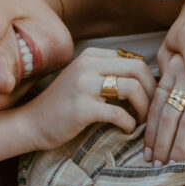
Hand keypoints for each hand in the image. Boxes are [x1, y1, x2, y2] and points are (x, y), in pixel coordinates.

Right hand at [23, 47, 156, 149]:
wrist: (32, 122)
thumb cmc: (63, 105)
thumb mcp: (84, 79)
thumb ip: (108, 73)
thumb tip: (146, 81)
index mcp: (91, 56)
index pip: (135, 60)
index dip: (149, 81)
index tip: (149, 99)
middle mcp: (88, 65)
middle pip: (138, 69)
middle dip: (152, 92)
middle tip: (151, 111)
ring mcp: (84, 85)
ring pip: (132, 88)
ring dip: (144, 109)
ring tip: (140, 121)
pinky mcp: (82, 108)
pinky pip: (119, 113)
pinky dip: (130, 124)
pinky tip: (126, 129)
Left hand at [143, 53, 184, 165]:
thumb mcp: (184, 59)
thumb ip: (167, 80)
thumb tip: (152, 110)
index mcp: (173, 68)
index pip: (157, 105)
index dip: (151, 133)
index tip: (148, 155)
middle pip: (169, 115)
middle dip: (163, 144)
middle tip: (159, 166)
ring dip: (180, 145)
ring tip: (175, 164)